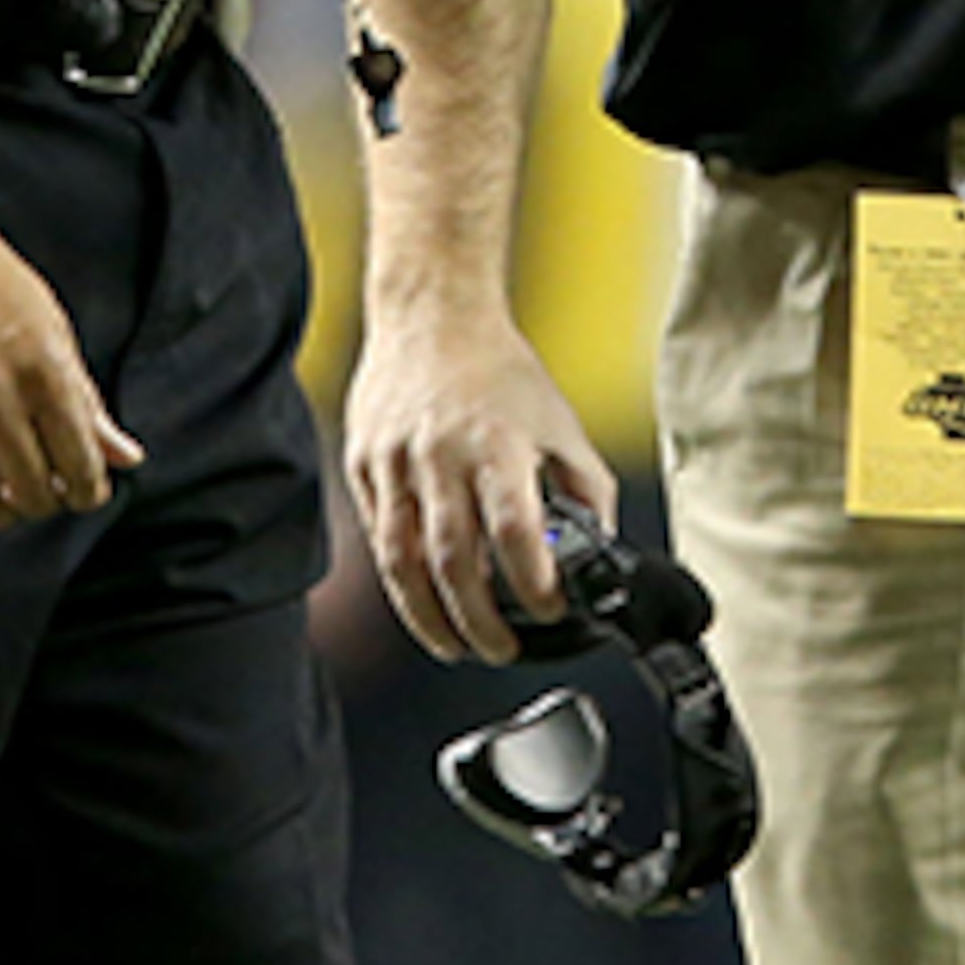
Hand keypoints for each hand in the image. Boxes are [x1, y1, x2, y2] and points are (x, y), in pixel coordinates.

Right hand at [0, 191, 142, 524]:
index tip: (89, 492)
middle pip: (31, 490)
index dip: (89, 491)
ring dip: (4, 511)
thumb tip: (126, 459)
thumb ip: (85, 398)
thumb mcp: (50, 327)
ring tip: (13, 496)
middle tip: (52, 491)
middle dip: (50, 501)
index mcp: (44, 366)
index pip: (79, 462)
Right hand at [341, 312, 617, 661]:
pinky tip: (422, 600)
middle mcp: (441, 456)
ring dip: (428, 617)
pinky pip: (380, 537)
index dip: (532, 582)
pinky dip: (400, 578)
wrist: (432, 315)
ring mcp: (394, 463)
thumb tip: (601, 542)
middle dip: (477, 621)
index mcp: (497, 445)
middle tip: (501, 649)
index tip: (548, 610)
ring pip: (403, 561)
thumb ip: (584, 484)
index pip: (514, 531)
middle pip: (452, 561)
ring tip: (455, 645)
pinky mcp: (363, 465)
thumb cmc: (498, 370)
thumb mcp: (558, 420)